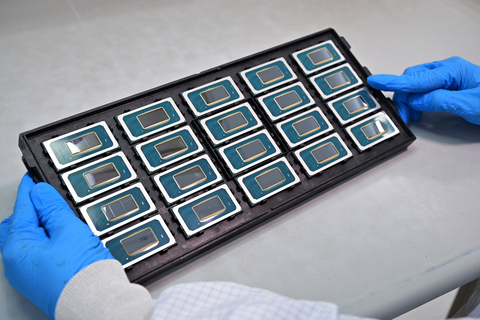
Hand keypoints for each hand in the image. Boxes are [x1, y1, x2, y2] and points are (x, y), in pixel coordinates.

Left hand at [0, 173, 113, 319]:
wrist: (97, 303)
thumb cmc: (81, 274)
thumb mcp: (69, 230)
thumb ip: (52, 208)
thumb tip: (41, 193)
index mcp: (17, 248)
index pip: (22, 209)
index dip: (31, 191)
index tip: (34, 179)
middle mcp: (16, 263)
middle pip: (20, 226)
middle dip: (34, 211)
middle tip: (50, 200)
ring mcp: (28, 274)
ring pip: (31, 240)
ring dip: (44, 227)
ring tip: (62, 219)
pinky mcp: (41, 280)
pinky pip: (39, 254)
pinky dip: (48, 242)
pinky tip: (64, 239)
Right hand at [367, 56, 479, 124]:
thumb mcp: (467, 104)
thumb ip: (437, 100)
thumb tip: (413, 99)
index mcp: (451, 70)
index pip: (416, 77)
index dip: (393, 82)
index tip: (374, 81)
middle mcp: (447, 70)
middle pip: (412, 79)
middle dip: (403, 97)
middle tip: (403, 116)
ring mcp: (446, 77)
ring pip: (416, 86)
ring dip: (409, 101)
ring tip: (412, 117)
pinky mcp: (446, 86)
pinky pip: (423, 90)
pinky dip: (416, 102)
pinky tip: (418, 111)